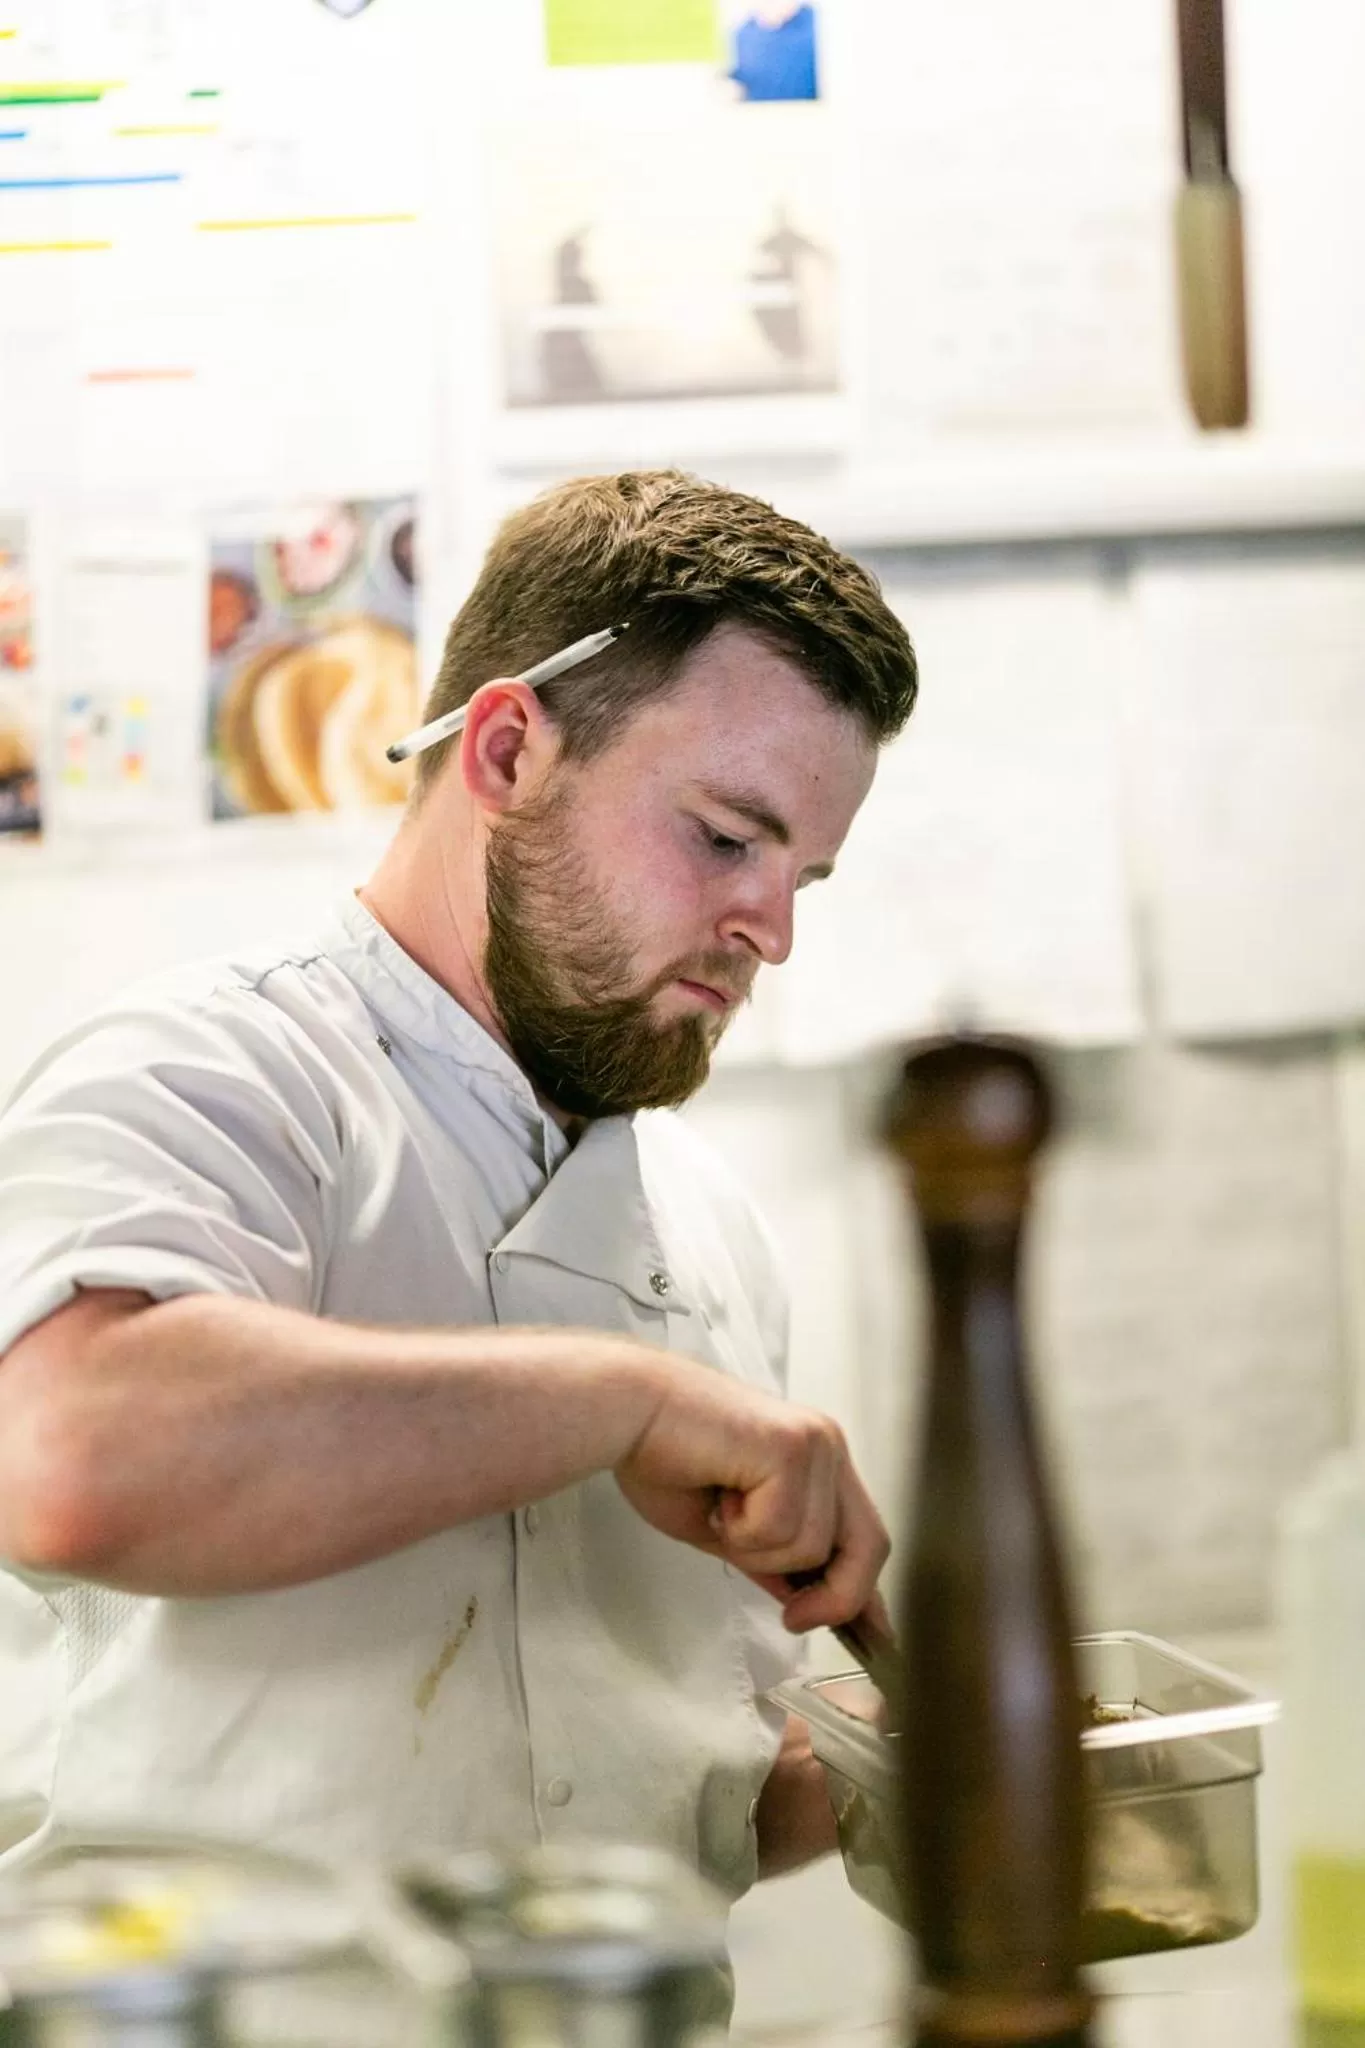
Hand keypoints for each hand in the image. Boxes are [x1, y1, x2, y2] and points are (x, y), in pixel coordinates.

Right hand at [614, 1357, 888, 1632]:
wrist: (627, 1410)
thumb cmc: (665, 1458)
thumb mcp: (731, 1529)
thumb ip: (776, 1557)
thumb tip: (809, 1602)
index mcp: (818, 1458)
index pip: (864, 1536)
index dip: (865, 1592)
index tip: (870, 1638)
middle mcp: (827, 1445)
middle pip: (869, 1545)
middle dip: (834, 1596)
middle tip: (792, 1618)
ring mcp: (814, 1444)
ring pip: (813, 1546)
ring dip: (757, 1547)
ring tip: (720, 1508)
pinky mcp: (790, 1447)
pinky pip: (781, 1528)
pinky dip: (742, 1530)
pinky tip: (716, 1492)